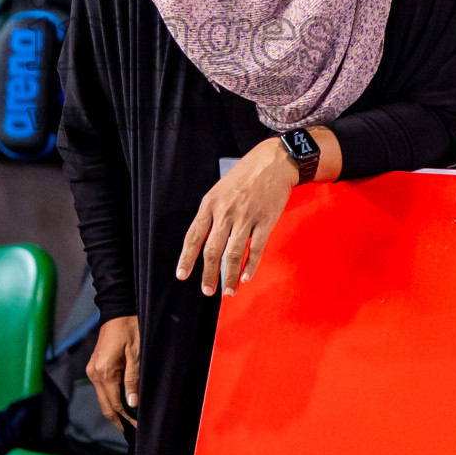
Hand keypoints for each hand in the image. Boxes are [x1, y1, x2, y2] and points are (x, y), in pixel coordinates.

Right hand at [87, 315, 139, 429]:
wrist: (116, 310)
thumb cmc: (129, 328)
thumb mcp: (136, 353)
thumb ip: (133, 379)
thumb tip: (132, 404)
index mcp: (104, 372)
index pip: (115, 404)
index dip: (127, 418)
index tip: (139, 427)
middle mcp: (94, 374)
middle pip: (106, 406)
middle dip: (120, 420)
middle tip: (134, 431)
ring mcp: (92, 371)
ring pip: (103, 399)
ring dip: (116, 410)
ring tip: (131, 420)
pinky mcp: (94, 368)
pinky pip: (103, 389)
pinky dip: (112, 399)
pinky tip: (123, 403)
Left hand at [176, 136, 297, 296]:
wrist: (273, 162)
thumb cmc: (245, 175)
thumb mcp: (220, 189)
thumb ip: (212, 213)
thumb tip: (204, 240)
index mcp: (210, 204)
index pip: (194, 236)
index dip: (187, 258)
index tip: (182, 275)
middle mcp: (226, 212)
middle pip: (212, 250)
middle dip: (208, 274)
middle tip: (206, 291)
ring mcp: (246, 217)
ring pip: (233, 254)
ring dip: (229, 276)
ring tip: (228, 292)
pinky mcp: (265, 221)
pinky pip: (255, 248)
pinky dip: (250, 266)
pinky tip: (246, 278)